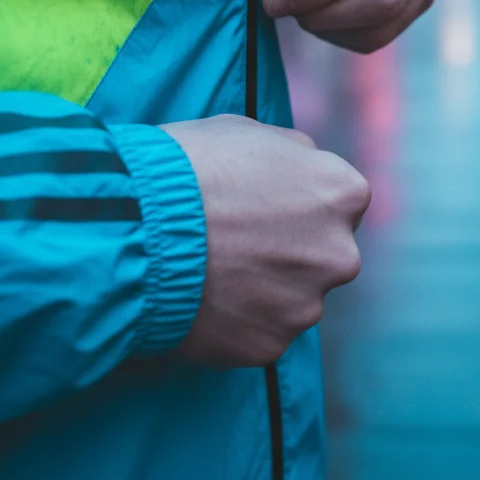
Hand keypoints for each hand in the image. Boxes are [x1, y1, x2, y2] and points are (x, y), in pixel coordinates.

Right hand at [159, 115, 369, 367]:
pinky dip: (235, 321)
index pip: (339, 201)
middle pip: (322, 254)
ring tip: (208, 270)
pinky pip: (257, 332)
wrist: (136, 229)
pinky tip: (200, 299)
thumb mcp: (250, 132)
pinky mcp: (268, 347)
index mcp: (342, 193)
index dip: (298, 201)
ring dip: (261, 288)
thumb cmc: (190, 166)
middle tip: (235, 240)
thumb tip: (305, 166)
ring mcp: (305, 306)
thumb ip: (293, 154)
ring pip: (291, 297)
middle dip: (288, 249)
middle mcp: (339, 254)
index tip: (263, 204)